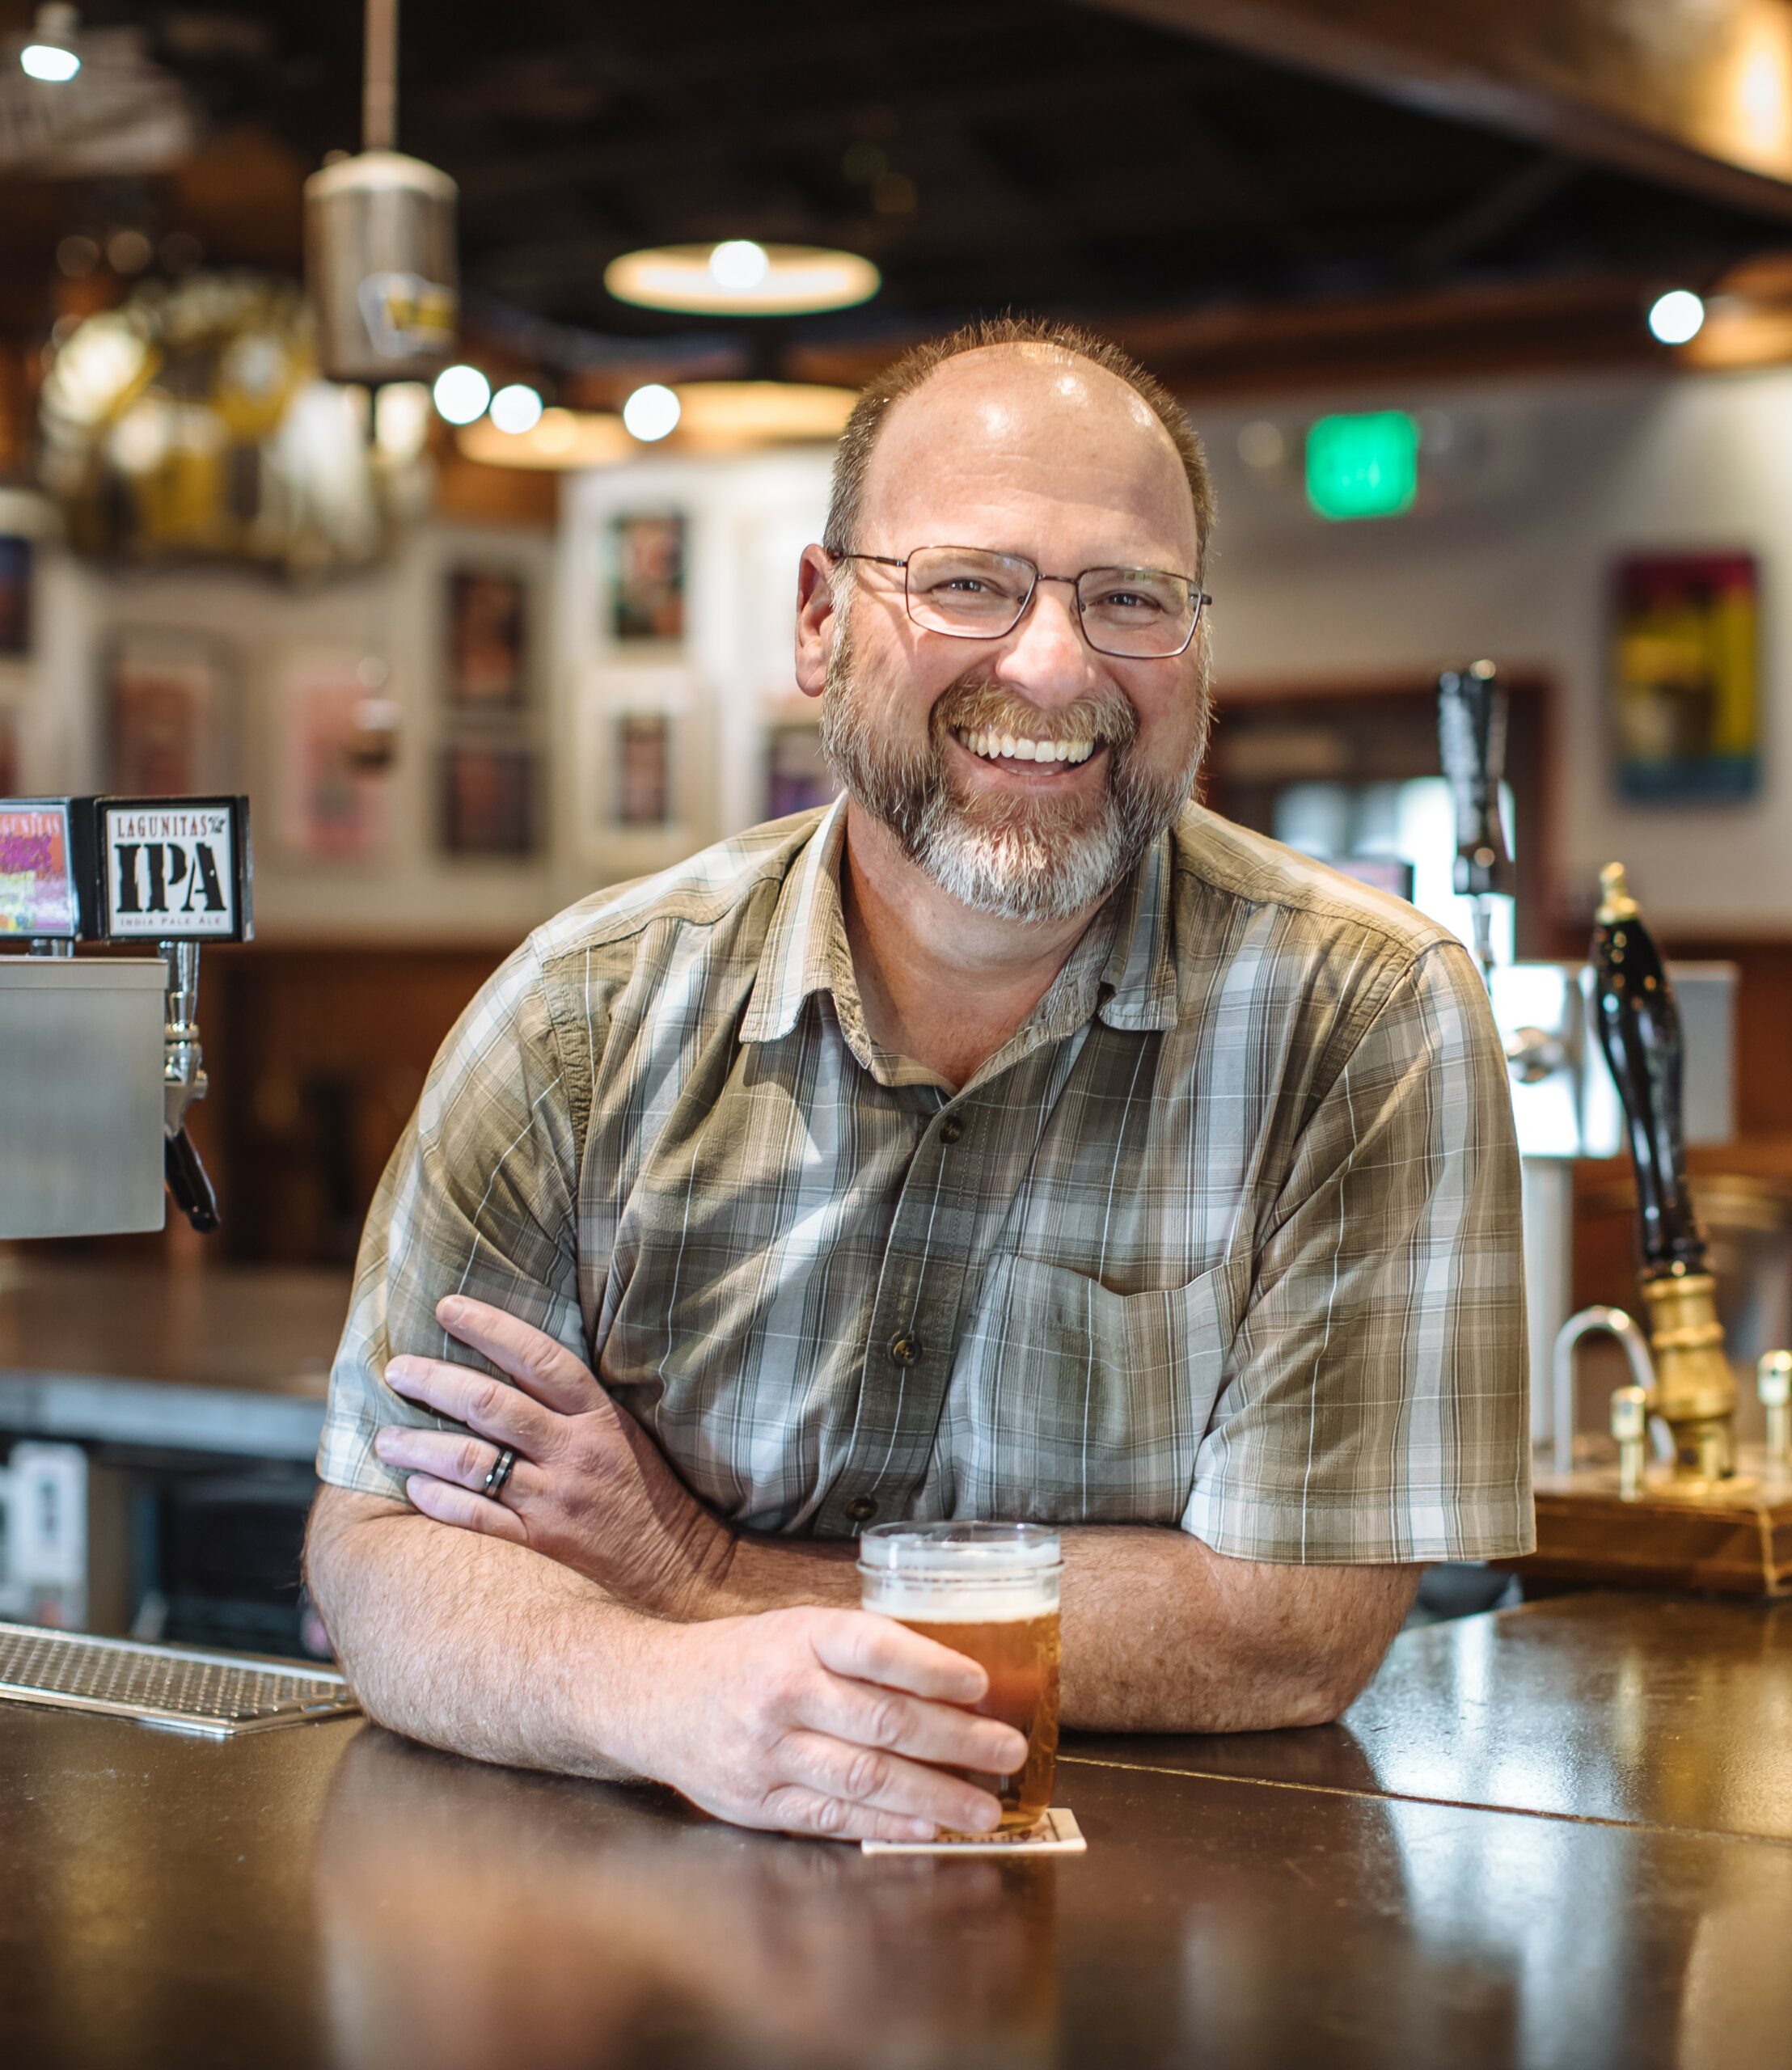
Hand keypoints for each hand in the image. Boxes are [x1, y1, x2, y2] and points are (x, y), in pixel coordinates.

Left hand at [374, 1295, 727, 1615]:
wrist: (680, 1566)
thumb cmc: (646, 1492)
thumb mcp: (622, 1432)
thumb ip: (572, 1404)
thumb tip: (510, 1365)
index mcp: (599, 1416)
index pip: (539, 1357)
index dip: (490, 1328)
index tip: (447, 1307)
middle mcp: (575, 1452)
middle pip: (492, 1406)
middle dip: (435, 1382)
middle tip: (397, 1370)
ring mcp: (557, 1500)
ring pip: (474, 1463)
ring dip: (421, 1446)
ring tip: (384, 1438)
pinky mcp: (542, 1544)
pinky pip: (479, 1518)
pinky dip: (441, 1500)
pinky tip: (414, 1488)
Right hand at [642, 1603, 1026, 1841]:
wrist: (651, 1695)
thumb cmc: (744, 1657)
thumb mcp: (795, 1629)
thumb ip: (858, 1651)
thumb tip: (953, 1679)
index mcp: (798, 1636)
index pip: (875, 1648)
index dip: (932, 1667)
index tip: (981, 1685)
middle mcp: (782, 1692)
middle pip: (882, 1722)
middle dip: (956, 1741)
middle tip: (1008, 1751)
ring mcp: (767, 1752)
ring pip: (865, 1778)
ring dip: (935, 1796)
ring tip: (985, 1807)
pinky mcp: (758, 1803)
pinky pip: (834, 1818)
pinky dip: (888, 1825)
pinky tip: (928, 1827)